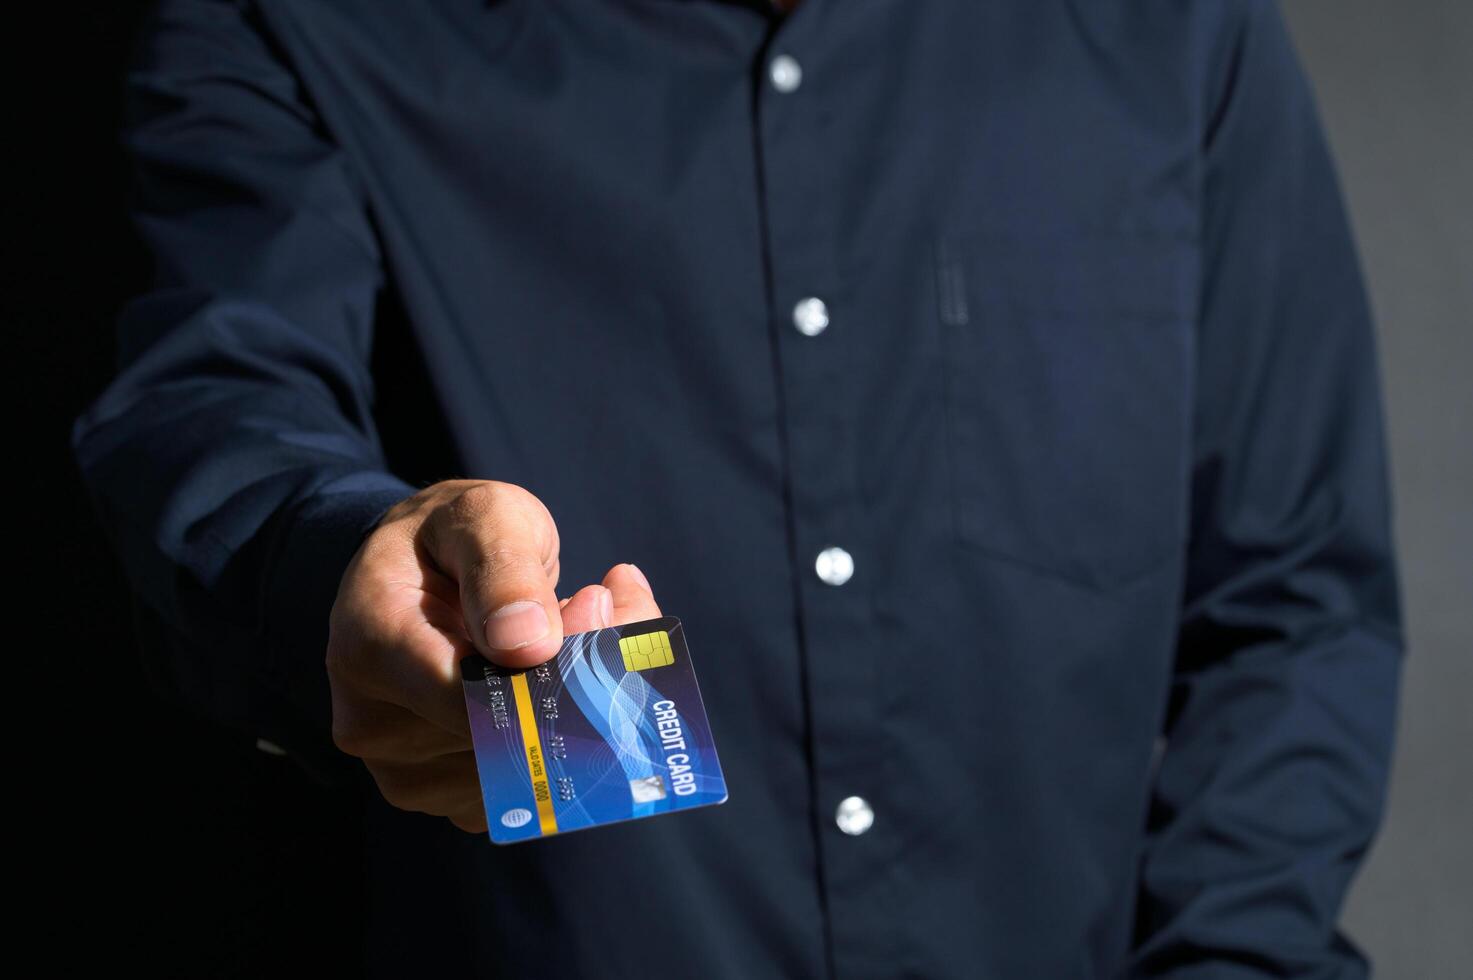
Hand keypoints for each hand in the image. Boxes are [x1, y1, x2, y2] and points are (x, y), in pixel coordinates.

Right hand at [325, 479, 661, 832]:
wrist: (424, 572)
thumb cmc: (455, 536)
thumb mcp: (484, 517)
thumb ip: (506, 569)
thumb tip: (529, 643)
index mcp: (370, 647)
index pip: (470, 697)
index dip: (551, 665)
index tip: (595, 602)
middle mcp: (372, 725)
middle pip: (506, 737)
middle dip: (577, 680)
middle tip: (603, 609)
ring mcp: (407, 773)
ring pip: (528, 770)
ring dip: (578, 708)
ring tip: (572, 636)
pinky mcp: (448, 799)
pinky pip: (530, 790)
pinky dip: (566, 739)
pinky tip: (560, 681)